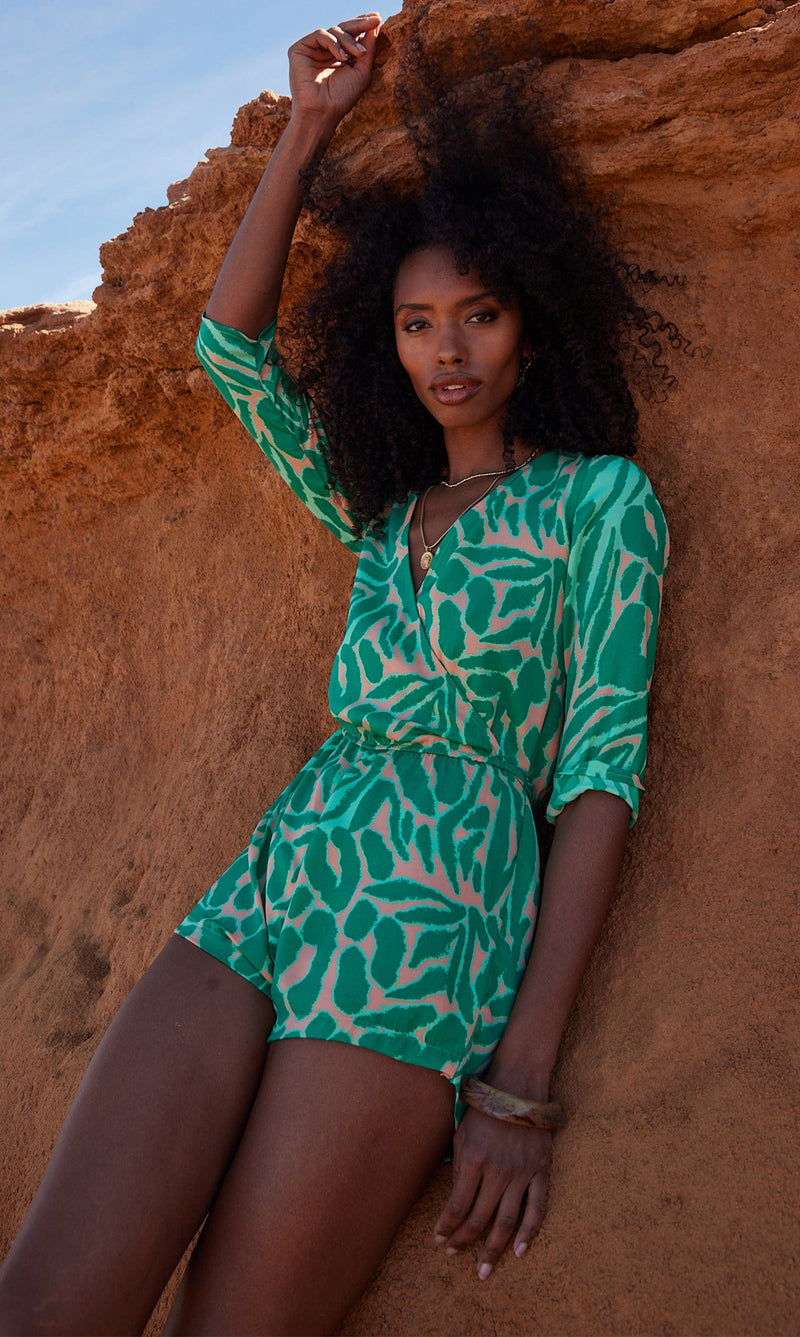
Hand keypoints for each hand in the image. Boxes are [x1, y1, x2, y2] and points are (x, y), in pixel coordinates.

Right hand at [288, 14, 380, 124]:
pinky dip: (334, 43)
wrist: (322, 112)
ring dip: (349, 40)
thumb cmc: (342, 98)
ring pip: (334, 30)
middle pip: (343, 28)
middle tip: (374, 20)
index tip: (378, 18)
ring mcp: (313, 50)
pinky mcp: (300, 49)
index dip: (363, 25)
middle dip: (360, 24)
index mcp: (339, 57)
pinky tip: (342, 57)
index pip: (351, 35)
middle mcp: (326, 51)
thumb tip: (376, 22)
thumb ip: (369, 47)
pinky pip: (320, 35)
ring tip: (358, 54)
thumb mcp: (362, 71)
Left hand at [433, 1107, 551, 1279]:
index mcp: (474, 1159)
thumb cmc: (485, 1109)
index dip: (447, 1226)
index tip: (438, 1240)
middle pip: (480, 1218)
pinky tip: (520, 1251)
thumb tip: (457, 1201)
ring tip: (484, 1270)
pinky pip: (537, 1208)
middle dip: (464, 1241)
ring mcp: (522, 1173)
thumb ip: (459, 1166)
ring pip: (507, 1221)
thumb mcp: (462, 1132)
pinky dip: (529, 1233)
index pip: (458, 1205)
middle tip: (453, 1255)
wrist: (520, 1087)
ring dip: (494, 1249)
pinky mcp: (541, 1172)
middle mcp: (498, 1170)